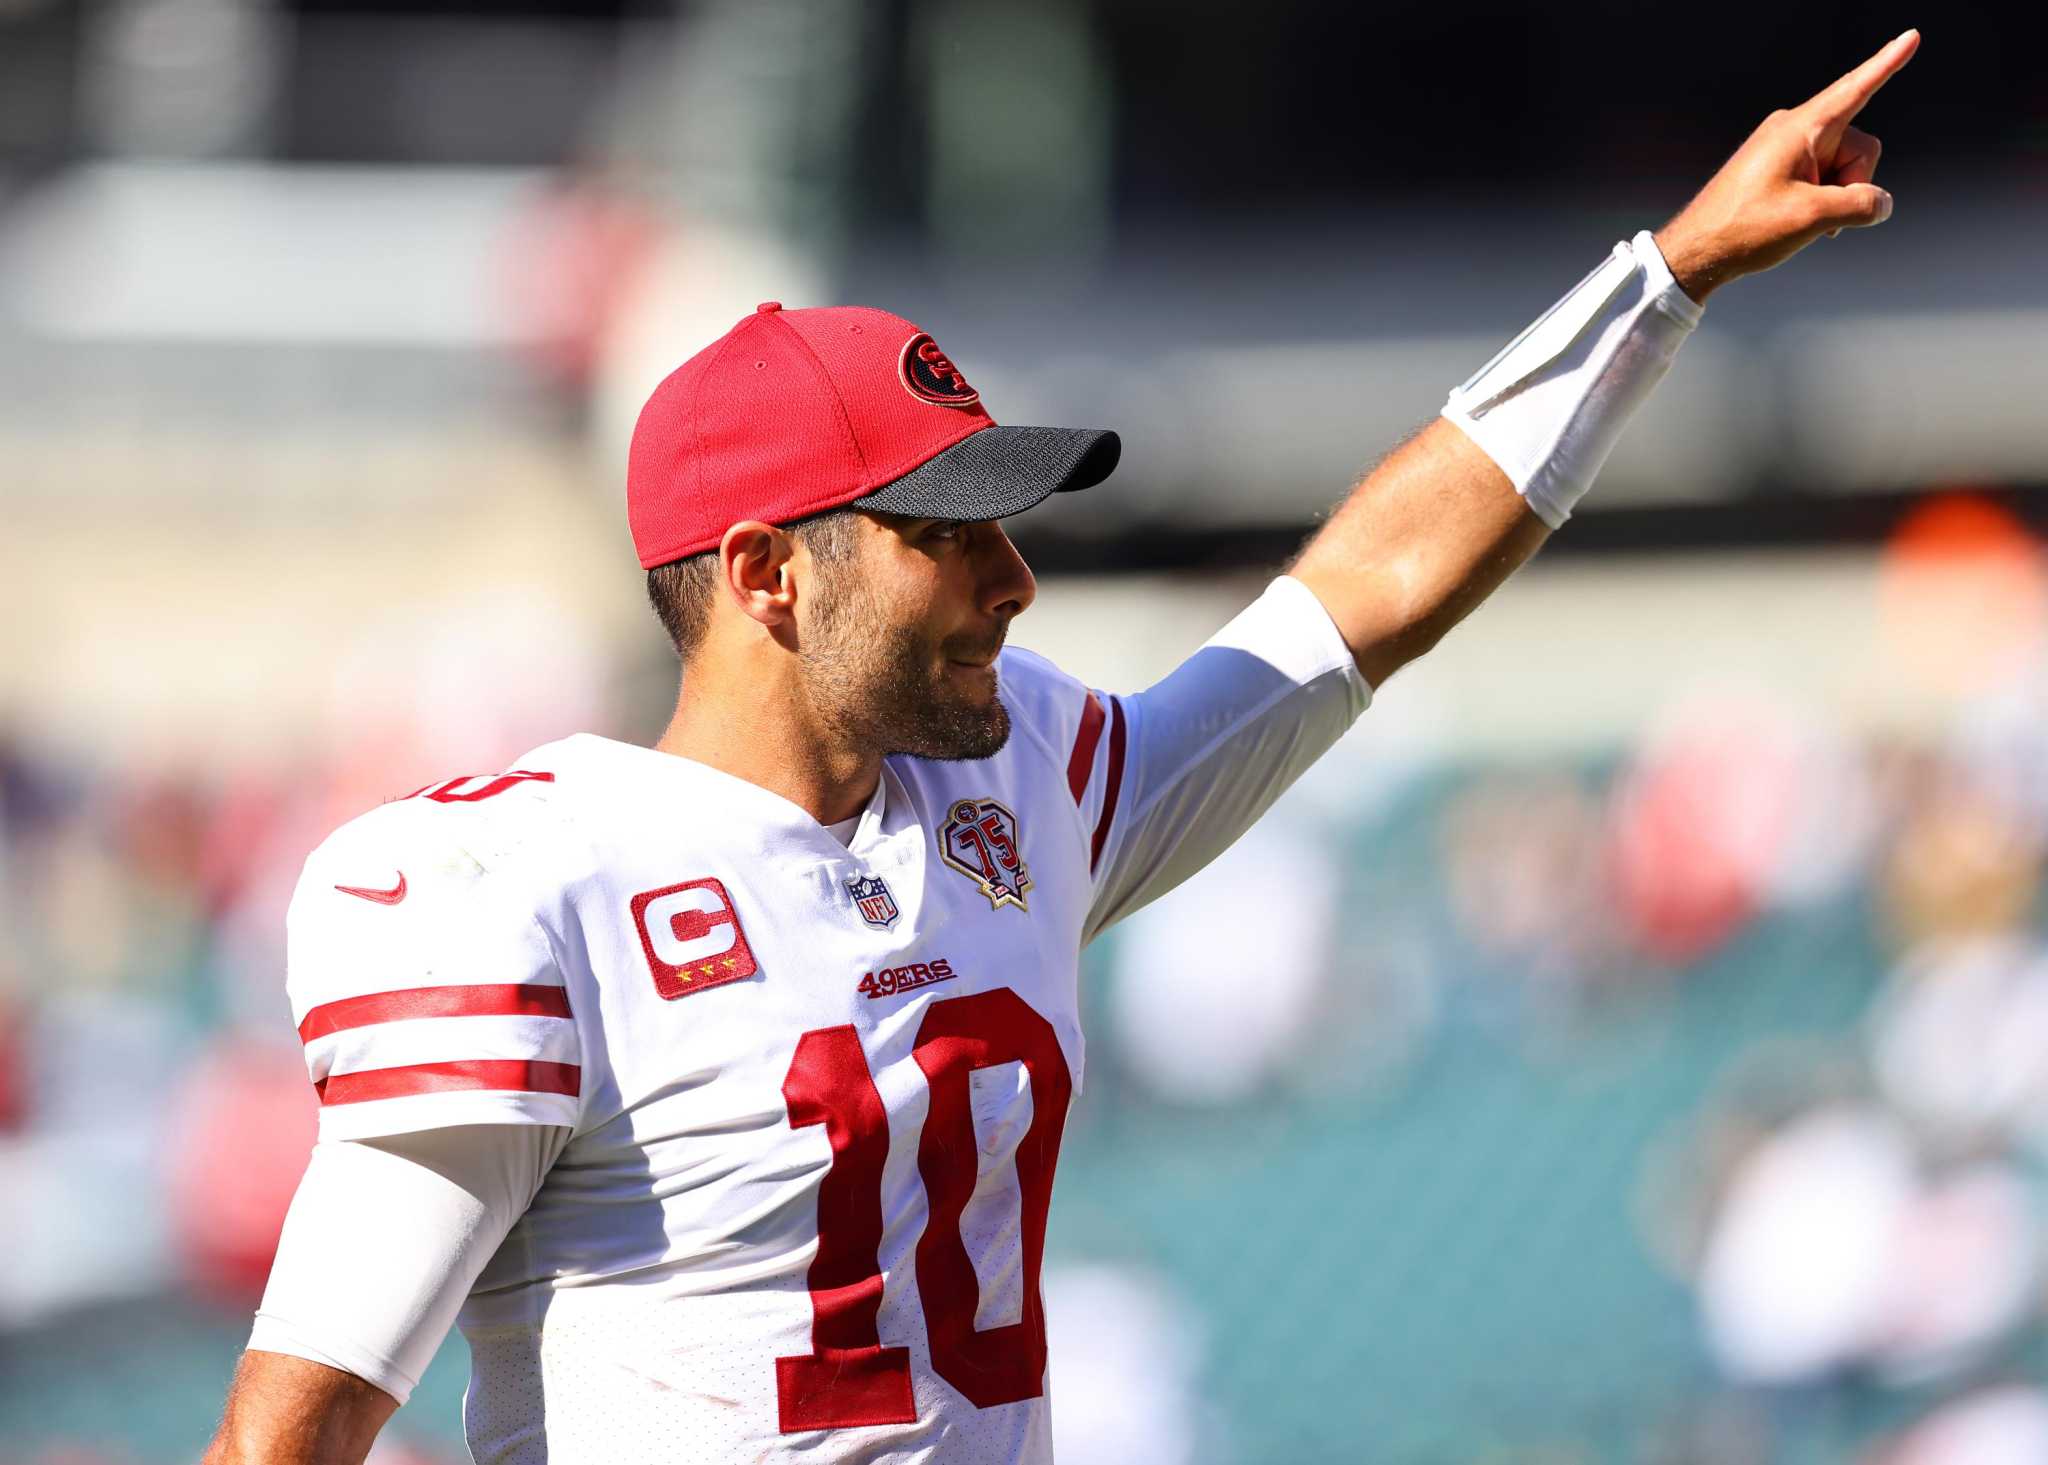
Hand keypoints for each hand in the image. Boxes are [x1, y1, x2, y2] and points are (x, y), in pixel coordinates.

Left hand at [1654, 30, 1918, 302]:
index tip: (1911, 37)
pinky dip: (1822, 200)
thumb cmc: (1741, 229)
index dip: (1887, 64)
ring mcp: (1786, 149)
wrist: (1696, 251)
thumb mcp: (1810, 218)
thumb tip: (1881, 202)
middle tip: (1821, 215)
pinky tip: (1800, 220)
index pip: (1855, 89)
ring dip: (1836, 197)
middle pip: (1859, 147)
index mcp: (1801, 129)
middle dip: (1854, 183)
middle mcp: (1794, 130)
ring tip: (1801, 219)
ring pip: (1843, 167)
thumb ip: (1859, 205)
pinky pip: (1822, 177)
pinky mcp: (1780, 167)